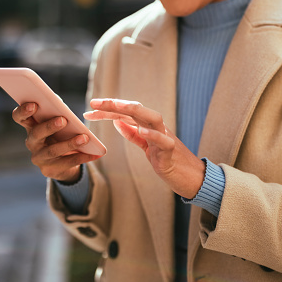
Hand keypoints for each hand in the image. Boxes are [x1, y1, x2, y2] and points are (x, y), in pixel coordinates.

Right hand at [12, 102, 100, 182]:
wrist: (61, 163)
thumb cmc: (60, 135)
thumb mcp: (57, 124)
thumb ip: (56, 112)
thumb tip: (59, 102)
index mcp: (30, 127)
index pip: (19, 117)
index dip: (23, 111)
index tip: (34, 104)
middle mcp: (31, 142)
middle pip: (36, 133)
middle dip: (49, 126)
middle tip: (63, 120)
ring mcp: (39, 158)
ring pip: (53, 150)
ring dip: (70, 143)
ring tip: (84, 138)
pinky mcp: (49, 170)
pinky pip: (66, 163)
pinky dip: (82, 157)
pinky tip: (93, 154)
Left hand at [84, 98, 204, 198]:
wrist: (192, 178)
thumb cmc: (169, 161)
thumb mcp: (147, 147)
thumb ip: (133, 134)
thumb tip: (118, 122)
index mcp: (149, 127)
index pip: (126, 113)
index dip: (107, 110)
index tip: (89, 109)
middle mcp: (157, 128)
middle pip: (136, 109)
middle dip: (114, 104)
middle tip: (94, 103)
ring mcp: (166, 138)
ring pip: (152, 117)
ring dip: (134, 110)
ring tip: (116, 105)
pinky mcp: (171, 152)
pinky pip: (163, 141)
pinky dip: (153, 134)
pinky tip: (141, 130)